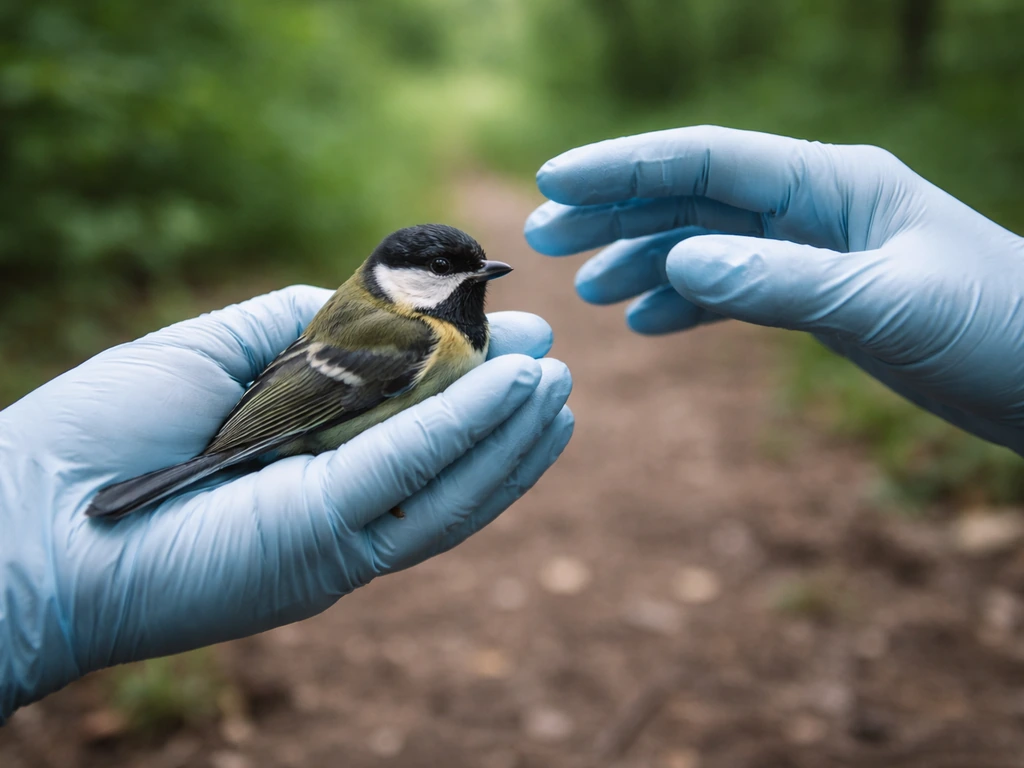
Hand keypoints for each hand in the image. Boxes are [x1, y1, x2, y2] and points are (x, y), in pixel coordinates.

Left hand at [0, 286, 572, 719]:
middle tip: (556, 361)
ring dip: (511, 432)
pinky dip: (470, 432)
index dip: (470, 387)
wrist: (29, 514)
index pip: (415, 430)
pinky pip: (415, 477)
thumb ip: (300, 325)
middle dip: (507, 413)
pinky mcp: (328, 542)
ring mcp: (339, 532)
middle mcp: (339, 506)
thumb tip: (372, 297)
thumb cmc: (107, 430)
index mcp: (315, 466)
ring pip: (453, 485)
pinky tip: (514, 388)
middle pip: (448, 463)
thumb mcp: (220, 352)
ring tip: (557, 382)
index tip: (512, 335)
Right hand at [525, 125, 1023, 453]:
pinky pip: (736, 290)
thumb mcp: (886, 302)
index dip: (624, 167)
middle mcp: (815, 208)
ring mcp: (815, 253)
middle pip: (693, 195)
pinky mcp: (822, 299)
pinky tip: (651, 324)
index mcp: (833, 184)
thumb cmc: (999, 327)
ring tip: (589, 291)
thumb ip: (781, 281)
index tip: (555, 184)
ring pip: (707, 243)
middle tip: (544, 238)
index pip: (707, 158)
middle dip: (616, 213)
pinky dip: (689, 303)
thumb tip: (679, 263)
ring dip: (644, 261)